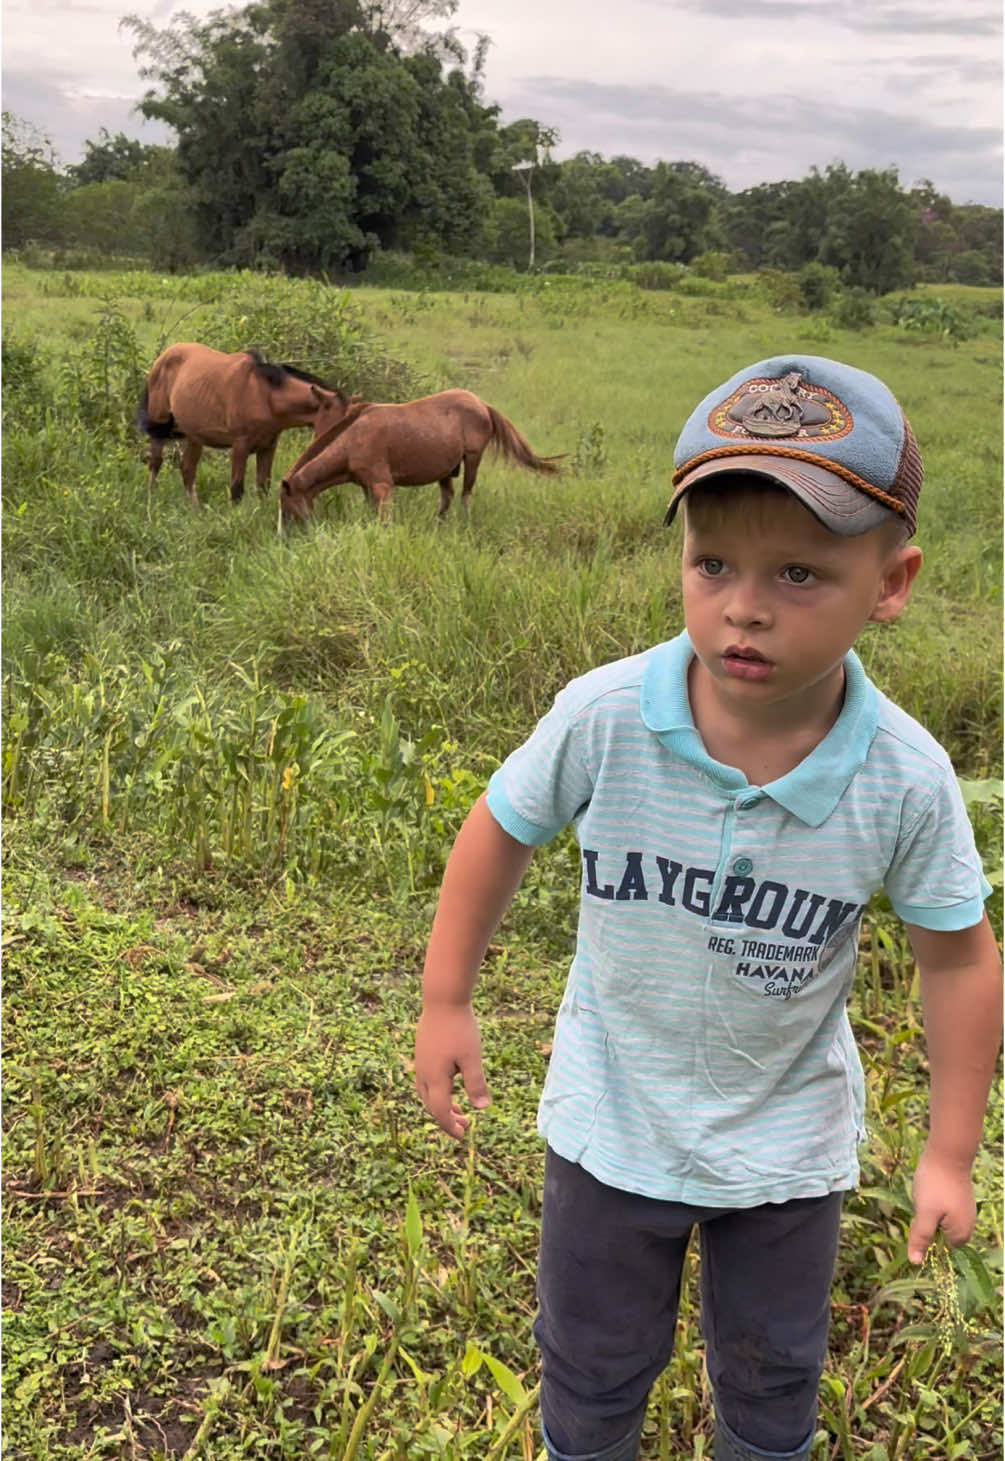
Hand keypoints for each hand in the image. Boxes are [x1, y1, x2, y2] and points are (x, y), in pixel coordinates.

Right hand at [414, 1002, 490, 1139]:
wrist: (443, 1000)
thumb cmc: (460, 1028)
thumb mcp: (472, 1057)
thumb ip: (476, 1083)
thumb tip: (482, 1108)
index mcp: (435, 1078)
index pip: (440, 1111)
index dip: (450, 1126)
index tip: (462, 1136)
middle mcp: (423, 1073)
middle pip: (431, 1105)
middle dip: (447, 1118)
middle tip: (464, 1126)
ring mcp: (421, 1062)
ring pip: (426, 1093)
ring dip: (441, 1105)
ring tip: (459, 1109)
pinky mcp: (422, 1052)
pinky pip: (426, 1081)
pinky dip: (438, 1091)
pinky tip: (451, 1084)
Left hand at [907, 1143, 976, 1263]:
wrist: (947, 1153)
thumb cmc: (935, 1185)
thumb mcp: (924, 1213)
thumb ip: (921, 1238)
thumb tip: (915, 1262)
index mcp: (961, 1234)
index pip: (940, 1248)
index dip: (926, 1237)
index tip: (919, 1220)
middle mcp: (968, 1225)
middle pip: (941, 1235)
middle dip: (928, 1224)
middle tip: (922, 1205)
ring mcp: (966, 1211)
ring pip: (942, 1220)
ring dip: (931, 1212)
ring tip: (927, 1196)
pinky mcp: (962, 1198)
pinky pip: (946, 1209)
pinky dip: (936, 1203)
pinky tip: (931, 1190)